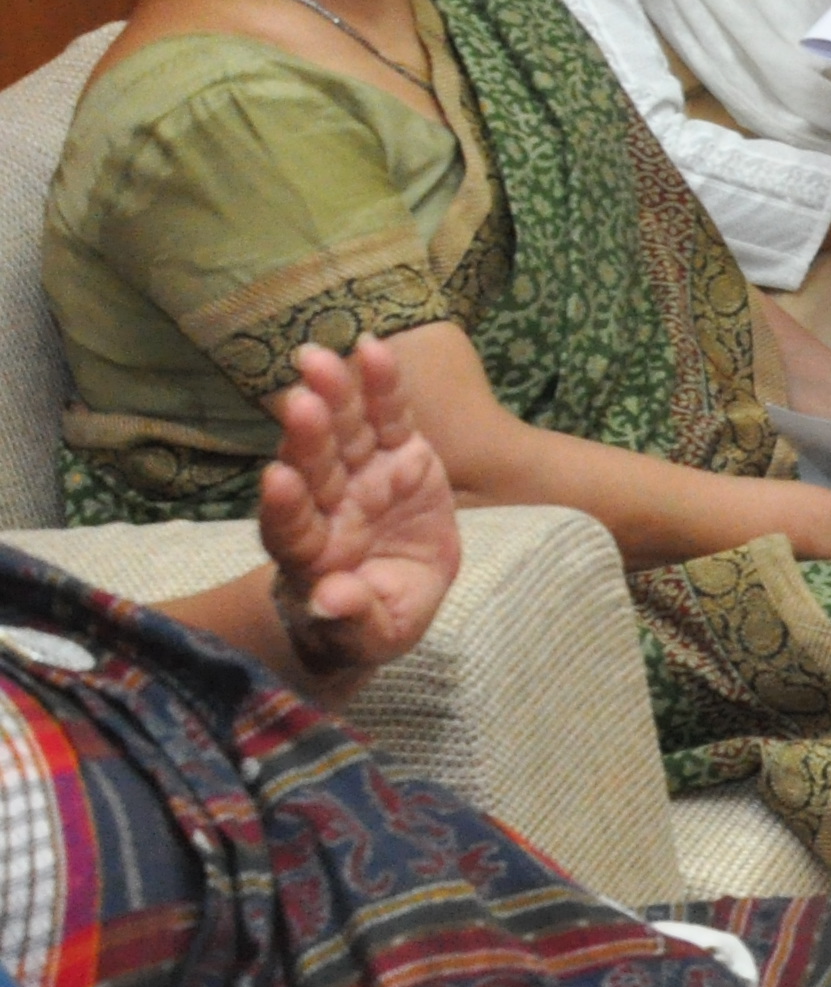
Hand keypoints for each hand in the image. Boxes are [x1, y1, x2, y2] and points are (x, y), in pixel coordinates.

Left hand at [256, 338, 457, 681]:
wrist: (391, 594)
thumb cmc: (370, 621)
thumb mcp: (372, 637)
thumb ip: (353, 619)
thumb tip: (332, 600)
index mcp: (312, 556)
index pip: (290, 529)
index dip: (285, 506)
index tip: (277, 479)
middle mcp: (327, 507)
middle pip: (312, 469)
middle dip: (306, 437)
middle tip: (299, 403)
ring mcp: (361, 475)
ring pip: (342, 432)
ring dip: (332, 395)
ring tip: (318, 359)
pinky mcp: (397, 453)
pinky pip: (387, 416)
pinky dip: (380, 384)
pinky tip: (372, 349)